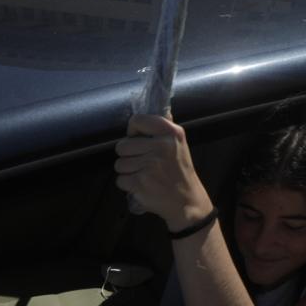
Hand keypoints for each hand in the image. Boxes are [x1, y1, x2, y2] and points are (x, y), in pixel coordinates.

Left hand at [114, 113, 213, 231]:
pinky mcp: (140, 183)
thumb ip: (165, 127)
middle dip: (128, 156)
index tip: (138, 139)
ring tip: (144, 174)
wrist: (186, 200)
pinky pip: (120, 180)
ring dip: (128, 171)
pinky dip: (128, 184)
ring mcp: (150, 165)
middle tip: (143, 162)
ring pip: (119, 164)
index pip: (137, 120)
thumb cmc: (180, 170)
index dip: (133, 131)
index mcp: (171, 133)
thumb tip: (157, 105)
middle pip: (122, 146)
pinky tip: (142, 185)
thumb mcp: (179, 144)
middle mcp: (161, 146)